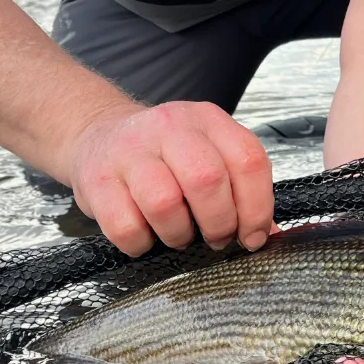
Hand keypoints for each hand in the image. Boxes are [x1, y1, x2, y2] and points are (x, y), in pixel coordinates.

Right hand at [60, 101, 273, 256]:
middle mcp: (170, 126)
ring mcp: (129, 150)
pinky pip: (125, 225)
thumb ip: (241, 191)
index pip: (248, 160)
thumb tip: (267, 234)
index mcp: (208, 120)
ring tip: (178, 234)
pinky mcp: (96, 178)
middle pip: (207, 179)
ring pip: (164, 202)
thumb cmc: (165, 157)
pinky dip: (141, 243)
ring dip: (178, 234)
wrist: (99, 135)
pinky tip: (145, 235)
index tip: (252, 237)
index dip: (257, 207)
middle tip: (216, 238)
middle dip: (219, 223)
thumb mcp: (209, 157)